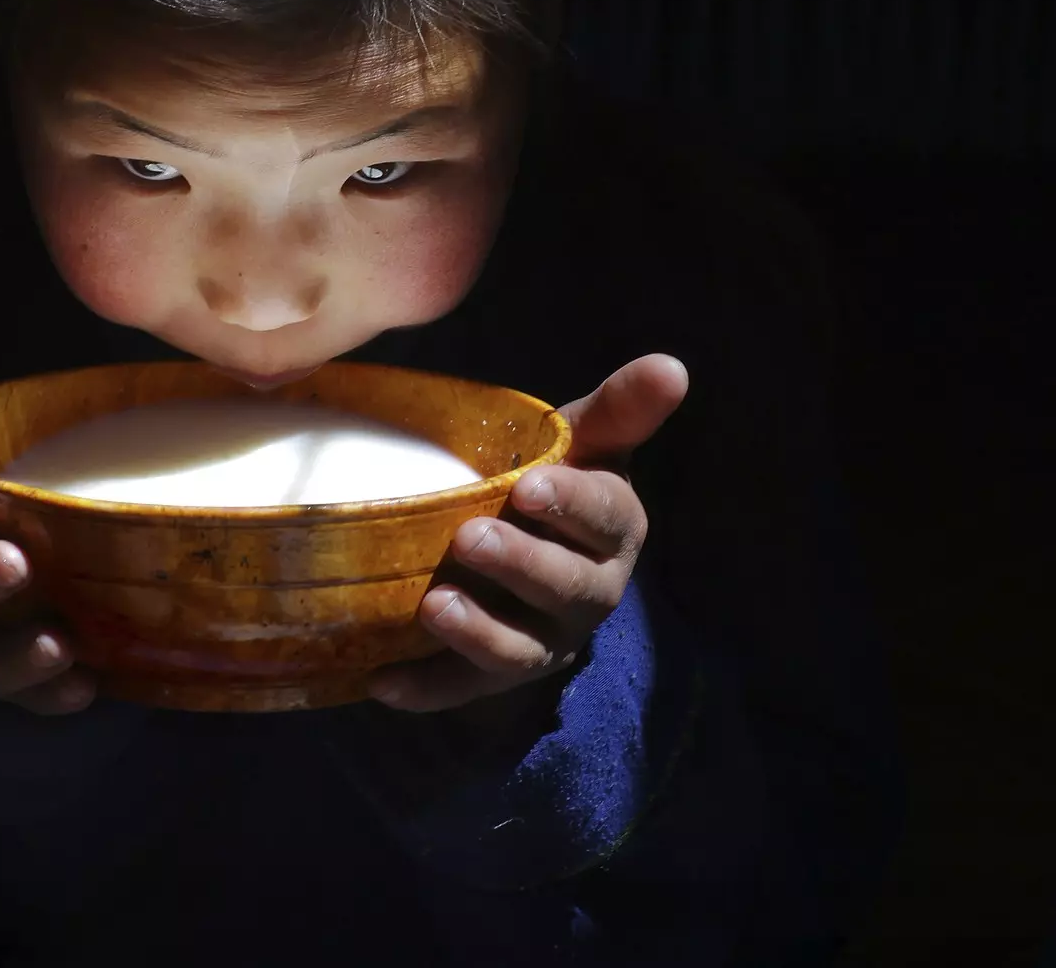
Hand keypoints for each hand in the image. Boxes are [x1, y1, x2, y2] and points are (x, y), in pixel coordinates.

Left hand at [367, 354, 688, 712]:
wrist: (531, 547)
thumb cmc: (555, 481)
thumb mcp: (586, 441)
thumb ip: (621, 408)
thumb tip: (673, 365)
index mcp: (613, 530)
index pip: (604, 518)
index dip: (570, 506)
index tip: (529, 487)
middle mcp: (588, 593)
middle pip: (564, 588)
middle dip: (519, 566)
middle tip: (469, 539)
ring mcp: (543, 640)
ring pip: (520, 649)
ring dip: (478, 633)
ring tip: (432, 606)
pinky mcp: (493, 675)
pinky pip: (462, 689)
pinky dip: (426, 691)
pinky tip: (382, 681)